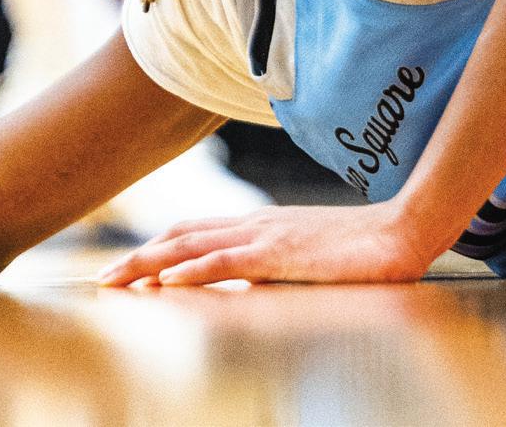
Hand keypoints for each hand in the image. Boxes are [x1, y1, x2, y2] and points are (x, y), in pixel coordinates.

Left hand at [96, 203, 434, 287]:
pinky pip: (227, 262)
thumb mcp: (307, 255)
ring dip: (149, 263)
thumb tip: (251, 280)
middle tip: (103, 277)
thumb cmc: (362, 248)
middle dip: (138, 258)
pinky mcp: (281, 254)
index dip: (157, 246)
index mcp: (259, 223)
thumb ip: (276, 261)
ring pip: (191, 246)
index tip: (127, 266)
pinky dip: (193, 270)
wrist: (402, 231)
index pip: (194, 230)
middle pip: (180, 236)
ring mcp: (265, 235)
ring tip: (116, 279)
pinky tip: (169, 281)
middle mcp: (254, 223)